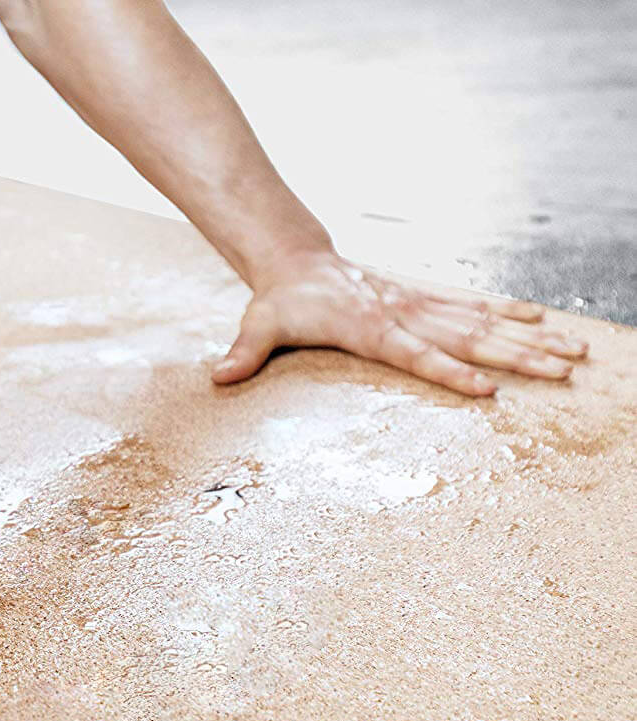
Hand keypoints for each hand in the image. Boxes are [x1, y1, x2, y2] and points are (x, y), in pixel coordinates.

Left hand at [213, 252, 587, 395]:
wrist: (297, 260)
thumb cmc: (280, 301)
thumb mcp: (258, 325)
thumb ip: (243, 354)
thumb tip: (218, 377)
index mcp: (369, 327)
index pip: (415, 354)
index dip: (449, 371)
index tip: (487, 389)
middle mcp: (402, 314)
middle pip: (467, 338)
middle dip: (517, 356)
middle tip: (563, 371)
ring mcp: (417, 304)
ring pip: (481, 323)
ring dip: (528, 338)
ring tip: (573, 353)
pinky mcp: (423, 298)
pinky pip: (471, 306)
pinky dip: (508, 313)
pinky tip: (543, 323)